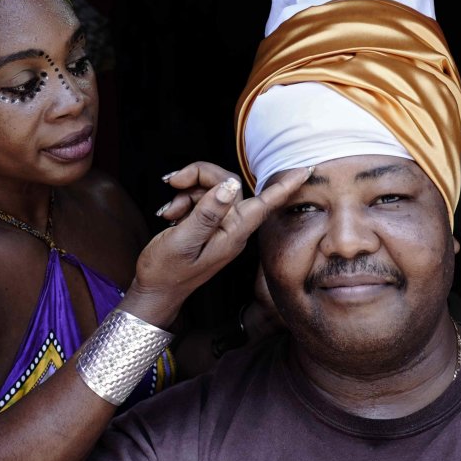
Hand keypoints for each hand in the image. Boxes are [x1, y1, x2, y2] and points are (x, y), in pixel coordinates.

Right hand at [122, 167, 311, 327]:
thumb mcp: (183, 240)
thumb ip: (207, 213)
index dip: (284, 186)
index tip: (305, 170)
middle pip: (229, 184)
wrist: (155, 290)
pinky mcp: (209, 224)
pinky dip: (184, 200)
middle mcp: (232, 228)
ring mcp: (221, 226)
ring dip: (187, 192)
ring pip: (213, 189)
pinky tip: (171, 213)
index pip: (264, 204)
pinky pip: (202, 198)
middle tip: (173, 181)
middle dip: (199, 177)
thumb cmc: (166, 271)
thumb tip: (229, 186)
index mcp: (233, 234)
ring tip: (170, 211)